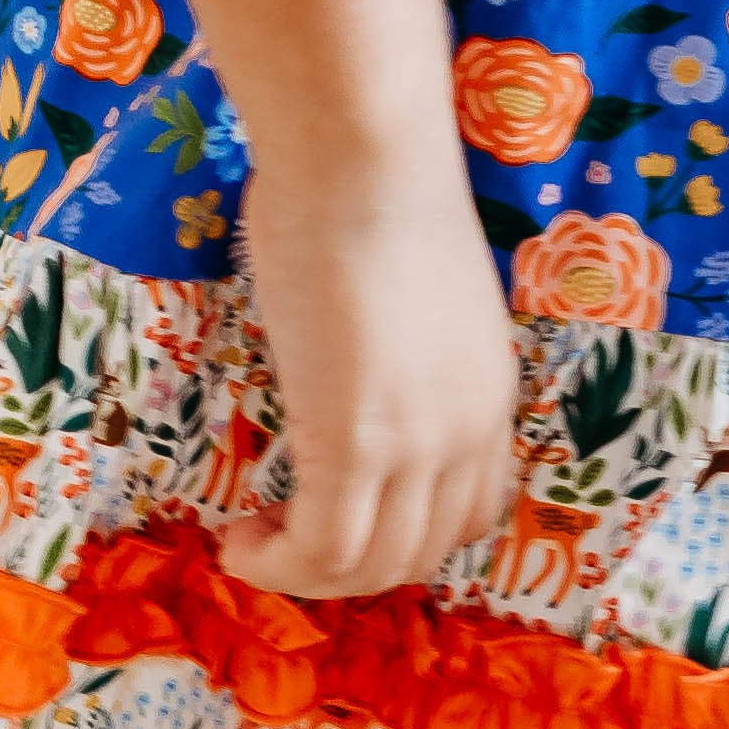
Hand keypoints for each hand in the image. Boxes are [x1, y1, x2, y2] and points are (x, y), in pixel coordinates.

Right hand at [215, 156, 522, 601]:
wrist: (361, 153)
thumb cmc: (370, 188)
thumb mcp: (410, 291)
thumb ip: (393, 346)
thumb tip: (346, 358)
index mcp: (489, 394)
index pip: (470, 514)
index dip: (402, 536)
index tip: (337, 514)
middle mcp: (467, 431)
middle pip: (421, 554)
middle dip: (347, 568)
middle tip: (281, 540)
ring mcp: (419, 442)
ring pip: (371, 567)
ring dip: (305, 575)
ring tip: (252, 544)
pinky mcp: (356, 441)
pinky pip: (322, 549)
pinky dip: (276, 565)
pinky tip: (239, 540)